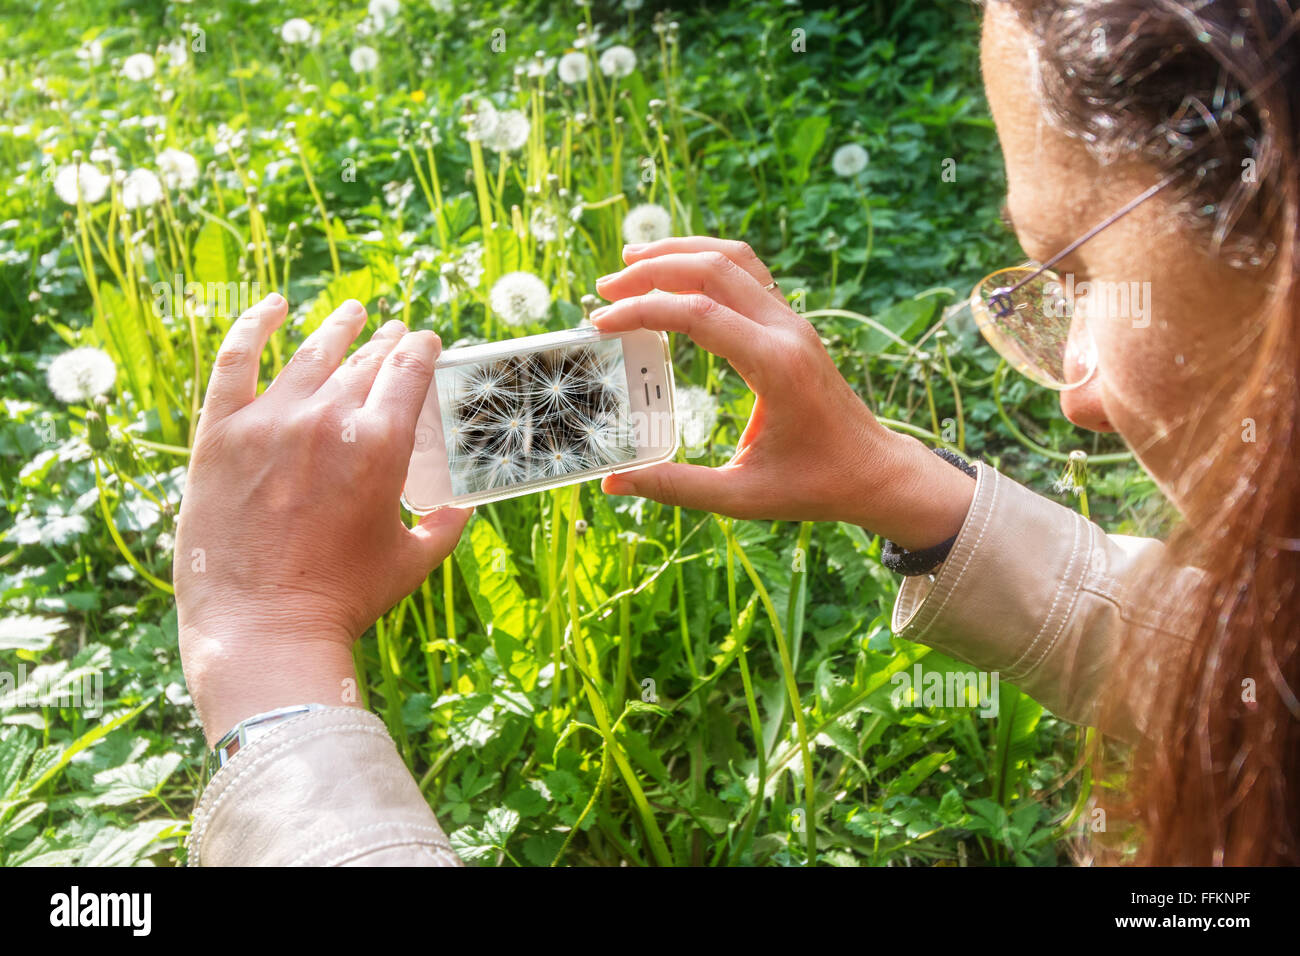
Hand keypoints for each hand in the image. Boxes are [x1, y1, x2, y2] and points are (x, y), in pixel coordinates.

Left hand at [175, 294, 470, 743]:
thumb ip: (443, 527)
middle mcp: (328, 420)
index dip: (420, 350)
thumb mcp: (411, 561)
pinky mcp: (221, 433)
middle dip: (386, 344)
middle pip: (365, 361)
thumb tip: (460, 508)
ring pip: (310, 354)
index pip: (408, 372)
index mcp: (381, 445)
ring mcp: (270, 421)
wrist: (262, 627)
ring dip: (338, 329)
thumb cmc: (344, 599)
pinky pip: (236, 361)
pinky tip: (273, 306)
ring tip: (351, 312)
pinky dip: (254, 326)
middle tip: (394, 334)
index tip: (424, 343)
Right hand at [591, 237, 974, 546]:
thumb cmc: (815, 486)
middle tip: (603, 289)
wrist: (875, 472)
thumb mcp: (741, 496)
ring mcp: (792, 322)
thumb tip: (612, 483)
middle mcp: (786, 331)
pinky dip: (707, 261)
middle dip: (652, 270)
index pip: (698, 314)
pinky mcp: (792, 324)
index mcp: (775, 366)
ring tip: (631, 263)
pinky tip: (676, 273)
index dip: (643, 311)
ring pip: (733, 259)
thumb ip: (675, 486)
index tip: (601, 323)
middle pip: (713, 269)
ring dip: (680, 252)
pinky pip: (748, 272)